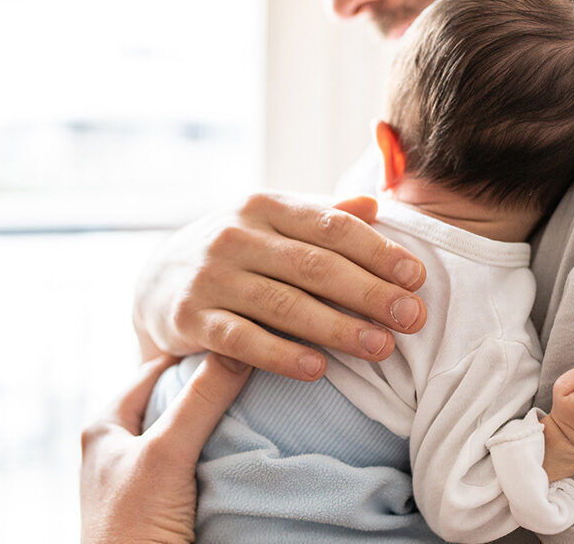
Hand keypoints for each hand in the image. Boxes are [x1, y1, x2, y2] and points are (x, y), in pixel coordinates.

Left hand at [80, 353, 252, 543]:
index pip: (155, 369)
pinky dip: (217, 455)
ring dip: (215, 423)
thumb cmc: (134, 526)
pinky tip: (243, 451)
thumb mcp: (167, 454)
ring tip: (256, 406)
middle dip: (209, 388)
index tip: (237, 339)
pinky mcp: (159, 505)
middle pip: (171, 401)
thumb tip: (240, 349)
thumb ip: (200, 402)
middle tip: (253, 371)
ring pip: (184, 434)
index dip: (193, 353)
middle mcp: (117, 448)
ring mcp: (138, 479)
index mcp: (104, 426)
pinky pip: (193, 466)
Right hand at [132, 192, 426, 380]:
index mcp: (264, 206)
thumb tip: (376, 203)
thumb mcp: (272, 225)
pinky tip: (317, 370)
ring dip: (336, 328)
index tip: (417, 277)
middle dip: (369, 292)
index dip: (377, 252)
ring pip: (282, 304)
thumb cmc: (236, 255)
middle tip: (413, 318)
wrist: (156, 283)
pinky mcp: (188, 318)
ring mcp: (210, 277)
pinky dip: (280, 355)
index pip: (331, 226)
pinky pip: (241, 339)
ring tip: (381, 348)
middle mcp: (235, 235)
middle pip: (313, 266)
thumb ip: (322, 216)